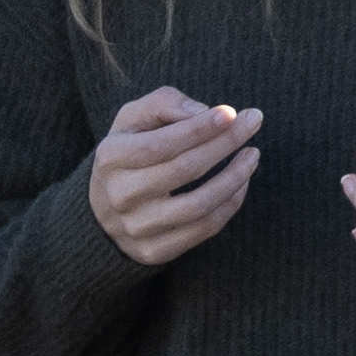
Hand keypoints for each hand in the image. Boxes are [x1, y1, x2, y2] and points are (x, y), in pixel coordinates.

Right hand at [85, 89, 258, 268]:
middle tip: (253, 122)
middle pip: (185, 169)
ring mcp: (137, 227)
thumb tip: (203, 112)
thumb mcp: (131, 120)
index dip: (200, 128)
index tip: (231, 112)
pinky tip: (241, 183)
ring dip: (235, 177)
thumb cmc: (127, 154)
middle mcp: (120, 195)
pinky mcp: (155, 251)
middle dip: (225, 143)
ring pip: (199, 204)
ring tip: (253, 155)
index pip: (162, 143)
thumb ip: (163, 104)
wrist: (102, 213)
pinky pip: (204, 229)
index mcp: (110, 158)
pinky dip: (230, 204)